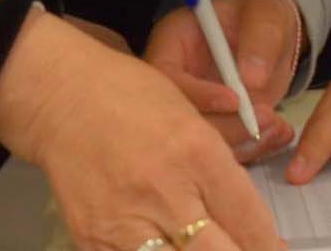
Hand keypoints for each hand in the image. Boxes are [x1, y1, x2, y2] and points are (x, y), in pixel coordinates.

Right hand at [0, 7, 279, 250]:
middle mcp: (165, 192)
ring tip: (209, 250)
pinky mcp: (94, 240)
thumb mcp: (192, 114)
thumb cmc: (133, 96)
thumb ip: (229, 154)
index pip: (248, 220)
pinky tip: (171, 250)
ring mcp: (126, 222)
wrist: (61, 98)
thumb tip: (268, 175)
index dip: (269, 247)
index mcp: (197, 153)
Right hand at [145, 0, 299, 161]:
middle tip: (267, 119)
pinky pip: (223, 150)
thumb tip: (252, 80)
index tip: (235, 100)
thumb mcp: (265, 16)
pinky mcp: (209, 130)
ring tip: (278, 127)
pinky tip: (280, 134)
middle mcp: (173, 81)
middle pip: (178, 117)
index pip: (166, 76)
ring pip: (201, 141)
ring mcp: (190, 109)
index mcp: (172, 42)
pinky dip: (254, 147)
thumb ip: (259, 41)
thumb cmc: (261, 16)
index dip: (197, 93)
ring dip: (243, 141)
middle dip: (225, 125)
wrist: (271, 38)